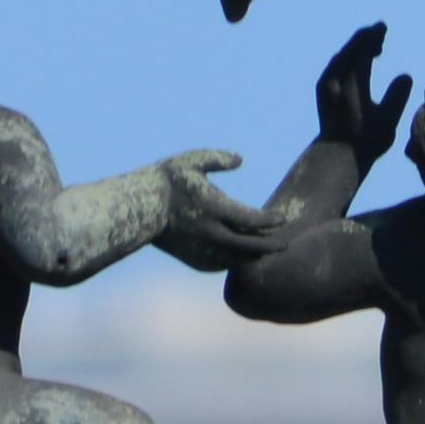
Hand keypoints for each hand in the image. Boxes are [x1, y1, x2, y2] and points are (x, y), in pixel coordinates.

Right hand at [149, 153, 274, 269]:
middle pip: (250, 246)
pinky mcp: (194, 259)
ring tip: (267, 250)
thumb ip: (218, 158)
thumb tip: (240, 159)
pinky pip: (221, 265)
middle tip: (286, 243)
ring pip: (237, 259)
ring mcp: (202, 249)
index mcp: (214, 208)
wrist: (138, 208)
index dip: (270, 220)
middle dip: (271, 245)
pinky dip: (235, 261)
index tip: (282, 217)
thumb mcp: (191, 161)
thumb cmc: (165, 181)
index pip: (252, 220)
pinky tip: (242, 256)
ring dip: (254, 255)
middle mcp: (211, 233)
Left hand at [314, 25, 413, 160]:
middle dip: (365, 37)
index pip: (362, 51)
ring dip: (356, 47)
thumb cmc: (367, 141)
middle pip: (349, 49)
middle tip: (380, 31)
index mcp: (352, 85)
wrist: (337, 154)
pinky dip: (348, 57)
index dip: (373, 36)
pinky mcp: (322, 89)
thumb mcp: (388, 122)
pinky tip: (358, 62)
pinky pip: (335, 64)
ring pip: (341, 55)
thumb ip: (397, 97)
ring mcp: (325, 84)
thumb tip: (406, 75)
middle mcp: (335, 81)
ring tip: (374, 47)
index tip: (383, 27)